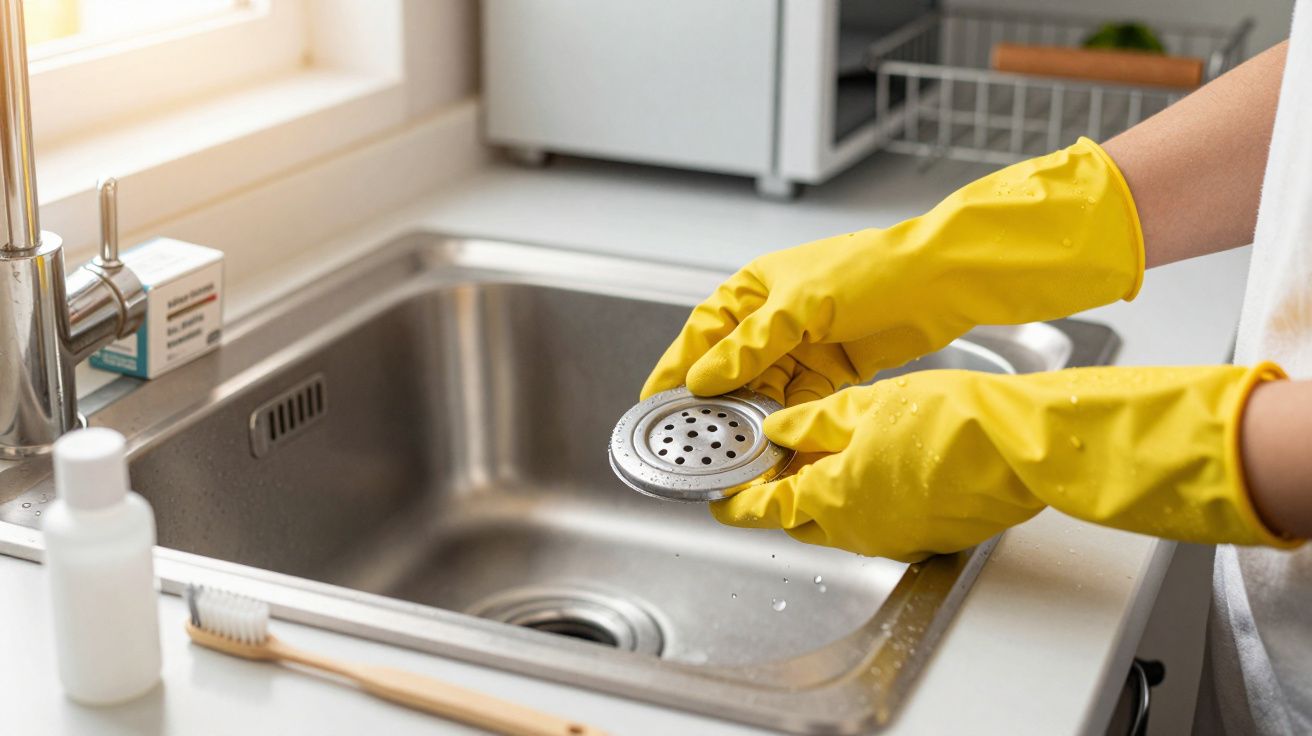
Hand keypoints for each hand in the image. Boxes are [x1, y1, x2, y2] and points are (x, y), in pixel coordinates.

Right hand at [642, 137, 1144, 406]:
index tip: (655, 402)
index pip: (702, 334)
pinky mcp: (829, 370)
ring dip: (750, 418)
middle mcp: (772, 319)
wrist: (936, 282)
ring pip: (761, 391)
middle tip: (692, 438)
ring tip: (732, 448)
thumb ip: (750, 346)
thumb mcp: (798, 305)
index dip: (676, 369)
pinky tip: (774, 443)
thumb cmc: (869, 271)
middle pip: (728, 369)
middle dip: (713, 403)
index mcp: (754, 290)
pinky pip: (795, 402)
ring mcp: (801, 345)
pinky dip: (785, 422)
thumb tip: (705, 378)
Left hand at [713, 364, 1296, 561]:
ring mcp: (890, 537)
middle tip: (767, 458)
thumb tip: (778, 428)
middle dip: (775, 490)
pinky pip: (872, 521)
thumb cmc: (950, 422)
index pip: (761, 505)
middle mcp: (854, 528)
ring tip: (818, 448)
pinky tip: (868, 461)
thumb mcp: (863, 407)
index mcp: (829, 496)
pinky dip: (856, 497)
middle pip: (795, 515)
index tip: (717, 488)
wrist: (1020, 448)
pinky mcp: (921, 535)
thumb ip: (811, 423)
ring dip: (817, 492)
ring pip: (834, 519)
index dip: (733, 496)